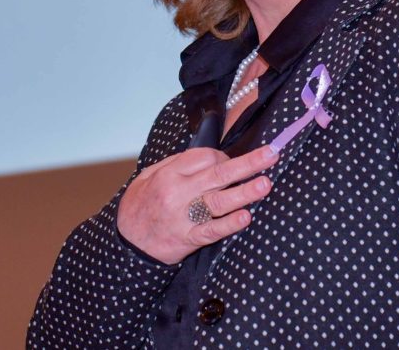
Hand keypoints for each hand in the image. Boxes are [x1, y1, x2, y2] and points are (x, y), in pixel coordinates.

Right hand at [116, 145, 278, 264]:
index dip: (224, 157)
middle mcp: (178, 193)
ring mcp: (183, 216)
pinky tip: (245, 217)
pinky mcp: (188, 238)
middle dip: (248, 163)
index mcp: (169, 174)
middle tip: (272, 155)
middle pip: (219, 173)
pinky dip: (229, 224)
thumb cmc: (139, 206)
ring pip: (219, 201)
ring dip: (245, 192)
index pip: (205, 157)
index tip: (232, 163)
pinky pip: (212, 230)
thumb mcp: (147, 177)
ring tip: (266, 184)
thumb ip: (173, 164)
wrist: (126, 242)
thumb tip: (203, 156)